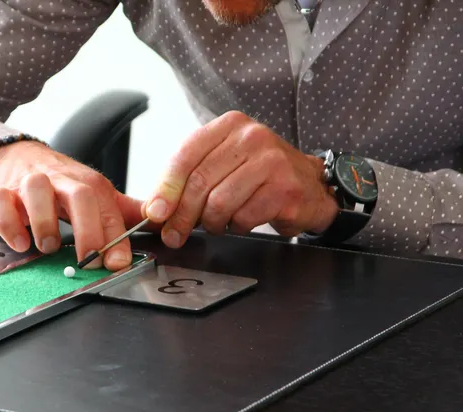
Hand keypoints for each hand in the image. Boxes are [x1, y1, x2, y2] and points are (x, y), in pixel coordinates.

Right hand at [0, 141, 147, 269]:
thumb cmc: (60, 183)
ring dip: (44, 222)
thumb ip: (124, 212)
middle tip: (88, 259)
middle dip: (87, 229)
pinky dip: (8, 224)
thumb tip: (161, 222)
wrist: (18, 157)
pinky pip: (0, 204)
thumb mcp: (94, 194)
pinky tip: (20, 242)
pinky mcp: (2, 192)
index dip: (115, 237)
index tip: (118, 263)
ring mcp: (29, 184)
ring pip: (36, 191)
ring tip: (47, 246)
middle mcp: (61, 181)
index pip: (108, 208)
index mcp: (88, 184)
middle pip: (80, 195)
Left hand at [142, 111, 338, 246]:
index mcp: (228, 126)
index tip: (154, 213)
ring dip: (212, 222)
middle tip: (174, 234)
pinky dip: (237, 226)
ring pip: (219, 203)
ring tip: (219, 221)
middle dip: (181, 215)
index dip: (165, 189)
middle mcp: (251, 136)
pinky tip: (243, 220)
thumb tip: (153, 210)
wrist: (309, 186)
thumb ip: (186, 182)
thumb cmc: (259, 177)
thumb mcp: (221, 166)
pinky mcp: (285, 188)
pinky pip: (243, 217)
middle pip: (199, 182)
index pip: (185, 156)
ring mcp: (271, 161)